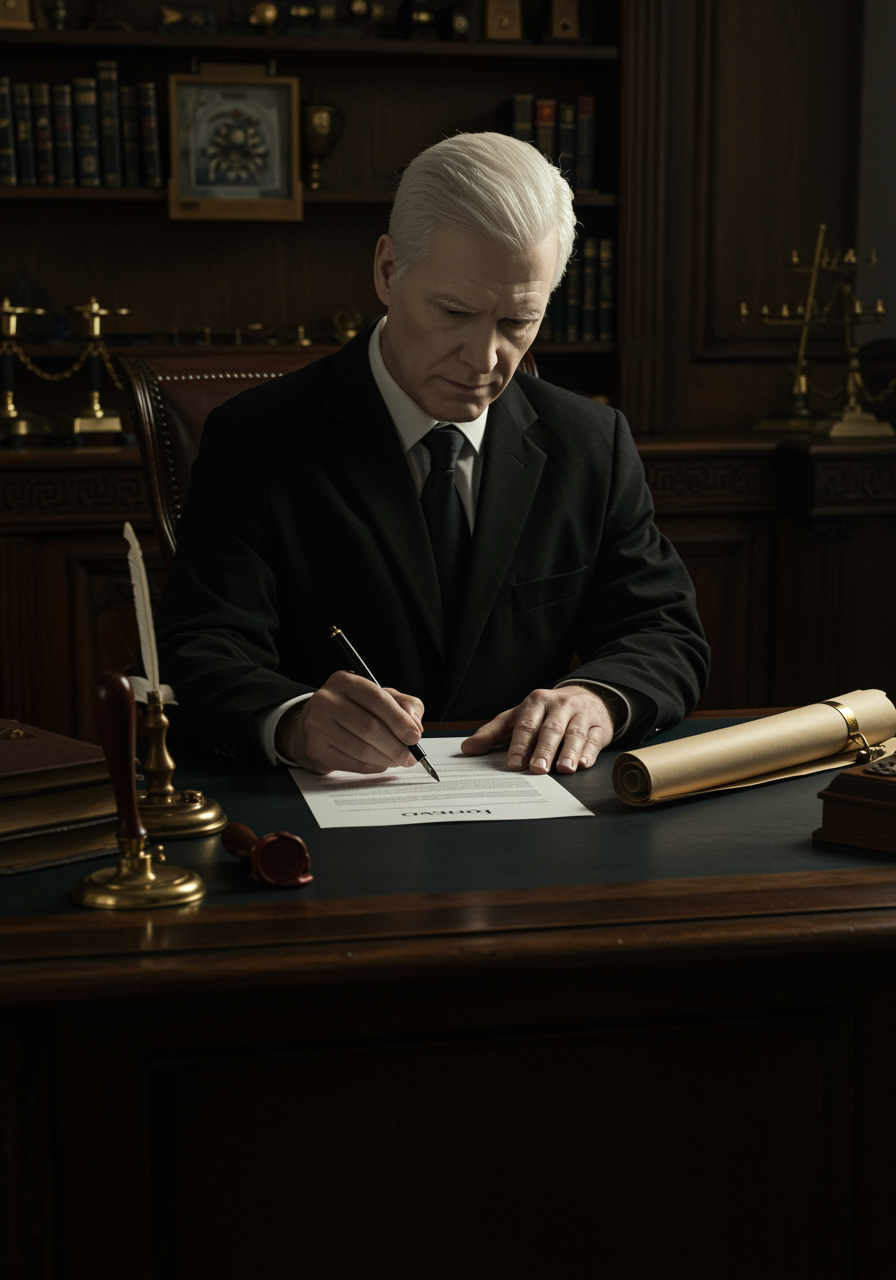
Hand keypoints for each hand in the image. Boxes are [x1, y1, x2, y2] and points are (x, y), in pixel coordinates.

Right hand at [275, 670, 423, 774]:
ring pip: (361, 749)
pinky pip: (352, 764)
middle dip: (396, 745)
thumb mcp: (379, 698)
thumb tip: (415, 726)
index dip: (399, 720)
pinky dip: (372, 767)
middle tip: (411, 756)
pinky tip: (380, 763)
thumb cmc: (352, 710)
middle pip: (370, 727)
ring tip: (398, 760)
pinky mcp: (315, 750)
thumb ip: (404, 705)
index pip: (377, 699)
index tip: (415, 736)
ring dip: (386, 759)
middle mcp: (326, 700)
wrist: (312, 726)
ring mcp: (317, 726)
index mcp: (344, 681)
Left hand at [460, 685, 614, 773]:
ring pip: (574, 734)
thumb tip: (468, 748)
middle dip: (544, 750)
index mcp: (536, 702)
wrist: (587, 696)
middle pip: (550, 730)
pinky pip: (594, 739)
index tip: (514, 764)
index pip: (526, 725)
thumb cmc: (547, 711)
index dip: (520, 745)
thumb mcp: (517, 716)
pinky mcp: (599, 726)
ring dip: (569, 753)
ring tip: (564, 769)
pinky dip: (589, 752)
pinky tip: (584, 763)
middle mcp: (559, 706)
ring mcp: (581, 715)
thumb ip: (493, 732)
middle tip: (537, 769)